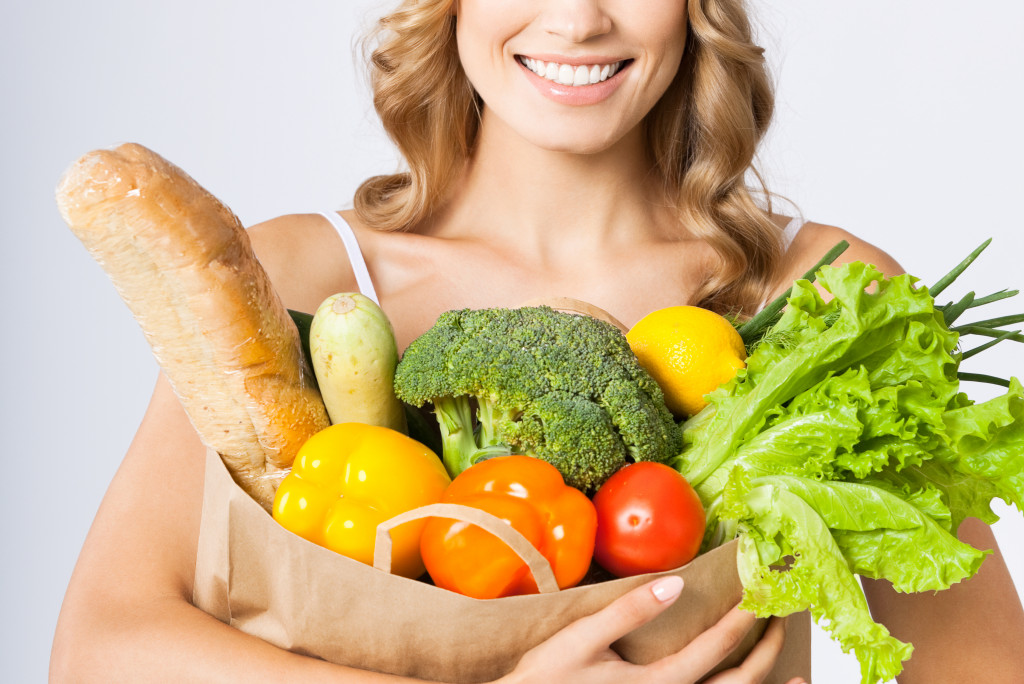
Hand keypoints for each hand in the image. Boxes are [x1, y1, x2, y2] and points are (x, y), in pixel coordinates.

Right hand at [499, 576, 805, 683]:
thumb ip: (629, 611)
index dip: (745, 616)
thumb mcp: (583, 639)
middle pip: (739, 683)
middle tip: (782, 616)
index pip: (717, 646)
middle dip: (767, 649)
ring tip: (797, 674)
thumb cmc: (546, 679)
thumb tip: (674, 584)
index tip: (765, 588)